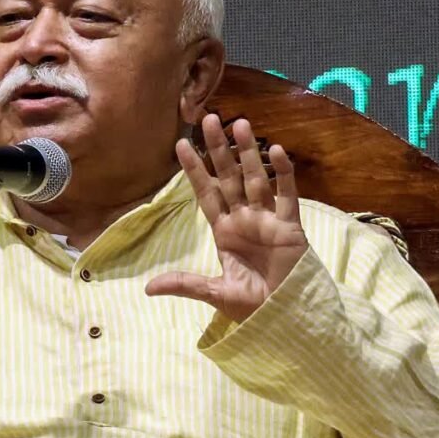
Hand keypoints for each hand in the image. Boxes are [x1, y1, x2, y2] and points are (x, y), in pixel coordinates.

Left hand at [145, 114, 308, 322]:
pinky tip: (275, 151)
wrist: (287, 318)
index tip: (180, 144)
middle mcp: (244, 219)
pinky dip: (283, 174)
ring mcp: (268, 220)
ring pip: (255, 179)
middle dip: (219, 150)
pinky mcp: (291, 227)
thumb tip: (147, 288)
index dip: (194, 170)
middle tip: (208, 119)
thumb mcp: (215, 293)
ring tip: (240, 124)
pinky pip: (287, 196)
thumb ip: (185, 284)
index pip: (206, 193)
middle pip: (228, 177)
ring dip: (248, 153)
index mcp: (224, 231)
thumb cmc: (253, 306)